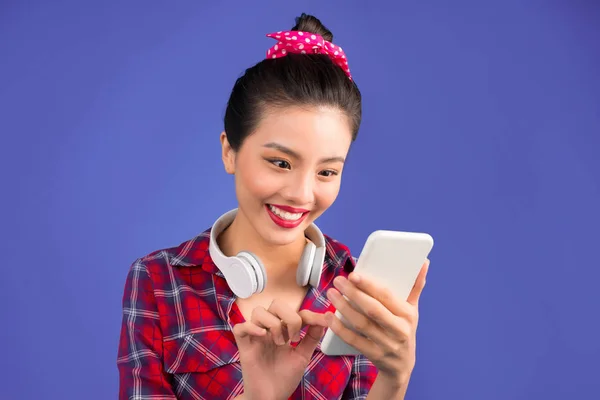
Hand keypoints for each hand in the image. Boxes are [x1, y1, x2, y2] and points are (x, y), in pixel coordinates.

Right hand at [232, 299, 327, 399]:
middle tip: (294, 337)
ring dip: (273, 324)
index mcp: (283, 331)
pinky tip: (263, 336)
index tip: (323, 321)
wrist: (271, 398)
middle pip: (276, 304)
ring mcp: (256, 338)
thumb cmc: (284, 378)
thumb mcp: (302, 356)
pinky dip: (251, 327)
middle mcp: (269, 331)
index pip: (295, 312)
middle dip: (290, 316)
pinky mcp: (244, 348)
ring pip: (258, 312)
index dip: (310, 314)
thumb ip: (312, 338)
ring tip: (279, 343)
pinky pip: (240, 328)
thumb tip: (324, 319)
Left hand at [325, 260, 429, 385]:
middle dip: (353, 293)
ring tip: (331, 294)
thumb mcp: (412, 309)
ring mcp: (386, 344)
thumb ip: (415, 286)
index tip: (354, 274)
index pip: (387, 296)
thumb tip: (424, 262)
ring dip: (343, 308)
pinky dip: (339, 328)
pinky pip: (353, 340)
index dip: (370, 285)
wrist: (402, 366)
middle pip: (372, 309)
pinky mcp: (374, 355)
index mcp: (408, 315)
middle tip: (338, 281)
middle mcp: (399, 330)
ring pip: (361, 324)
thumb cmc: (404, 329)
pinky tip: (328, 317)